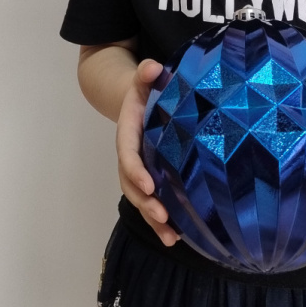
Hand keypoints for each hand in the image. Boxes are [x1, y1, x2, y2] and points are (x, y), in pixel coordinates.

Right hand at [115, 58, 179, 245]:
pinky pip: (152, 203)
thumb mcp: (143, 79)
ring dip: (154, 220)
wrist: (136, 102)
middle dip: (146, 202)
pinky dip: (162, 223)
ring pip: (142, 200)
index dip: (136, 170)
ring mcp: (140, 171)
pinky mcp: (152, 181)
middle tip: (162, 215)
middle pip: (133, 184)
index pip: (128, 154)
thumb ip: (145, 73)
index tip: (149, 184)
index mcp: (128, 134)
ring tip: (171, 237)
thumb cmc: (144, 91)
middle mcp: (130, 157)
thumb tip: (152, 68)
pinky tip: (177, 238)